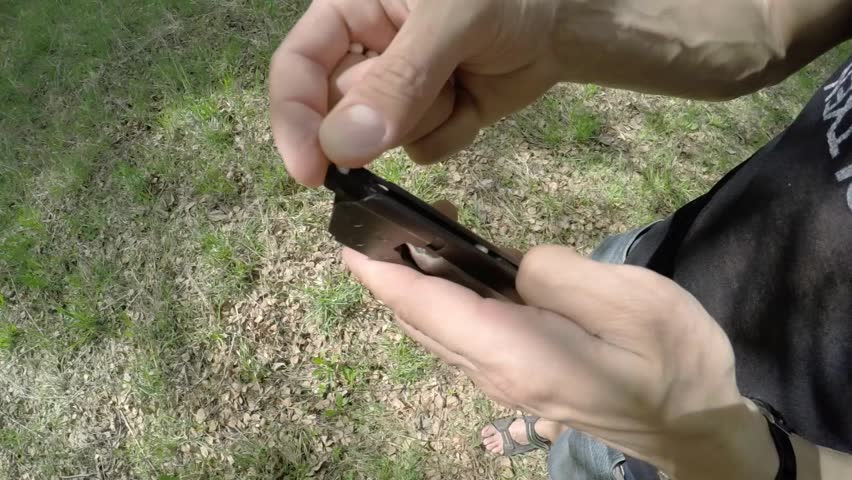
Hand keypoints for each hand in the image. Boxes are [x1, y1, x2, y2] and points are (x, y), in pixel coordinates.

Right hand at [269, 0, 562, 185]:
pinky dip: (453, 132)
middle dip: (387, 114)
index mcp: (348, 9)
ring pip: (383, 141)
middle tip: (439, 83)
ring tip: (463, 76)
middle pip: (339, 113)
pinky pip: (422, 152)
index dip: (295, 121)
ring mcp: (396, 92)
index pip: (297, 69)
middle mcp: (363, 52)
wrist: (565, 18)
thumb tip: (343, 147)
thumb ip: (398, 81)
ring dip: (429, 117)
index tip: (311, 172)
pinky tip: (474, 97)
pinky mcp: (430, 120)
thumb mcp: (450, 20)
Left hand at [343, 240, 778, 478]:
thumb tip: (510, 262)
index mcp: (512, 352)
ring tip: (423, 223)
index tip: (347, 228)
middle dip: (388, 266)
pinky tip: (463, 260)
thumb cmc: (673, 363)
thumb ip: (558, 273)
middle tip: (385, 208)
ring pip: (434, 325)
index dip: (377, 268)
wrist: (693, 425)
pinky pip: (461, 329)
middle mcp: (491, 371)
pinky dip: (446, 292)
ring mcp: (501, 377)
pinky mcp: (516, 372)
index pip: (421, 306)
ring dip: (416, 278)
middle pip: (416, 317)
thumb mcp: (630, 303)